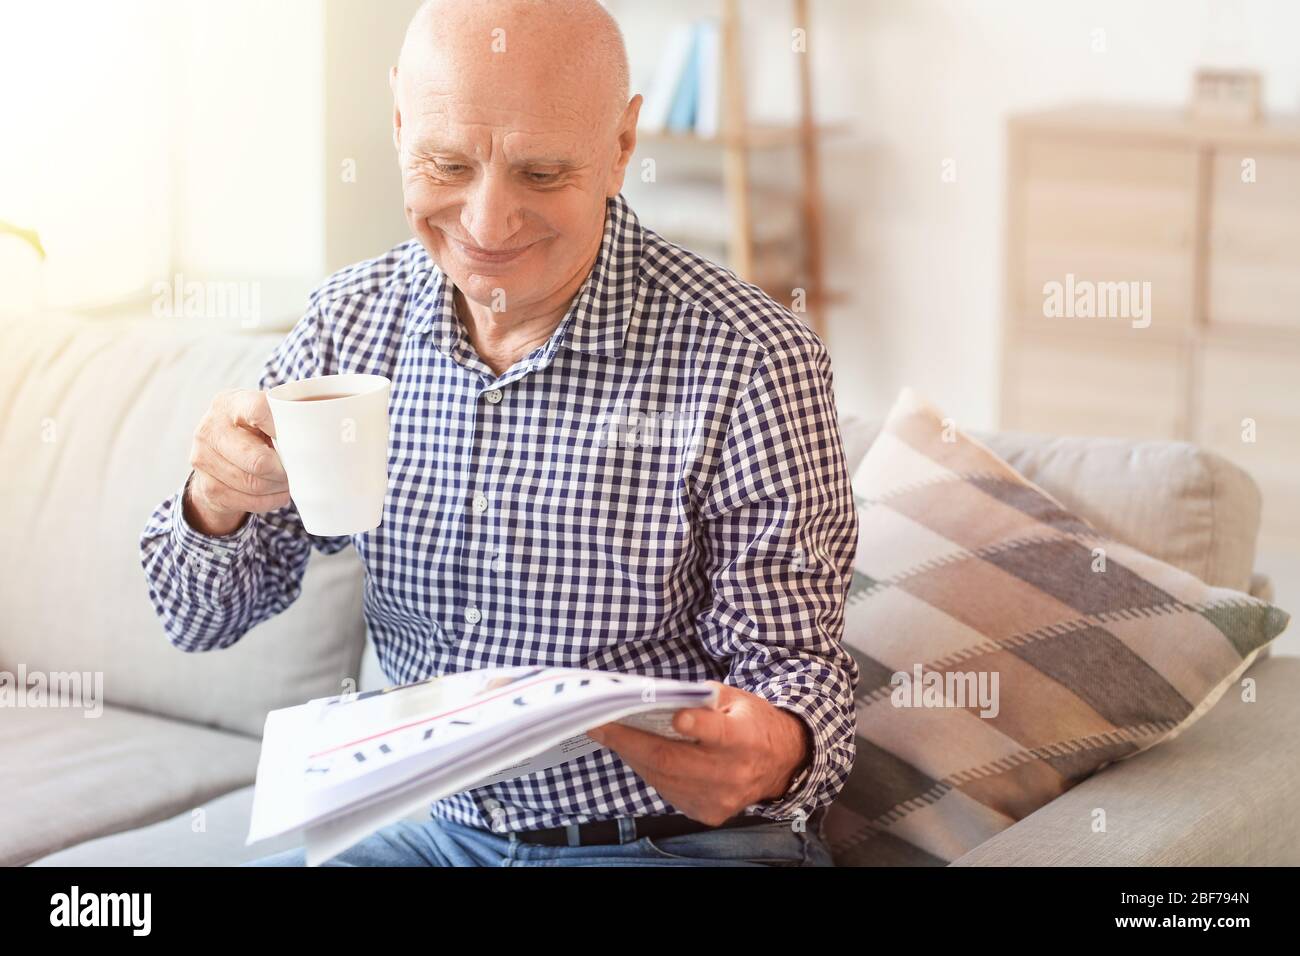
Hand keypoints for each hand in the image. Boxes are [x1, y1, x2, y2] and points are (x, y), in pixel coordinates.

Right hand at [183, 389, 289, 535]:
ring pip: (254, 484)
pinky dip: (271, 500)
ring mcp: (203, 459)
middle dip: (285, 470)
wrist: (217, 451)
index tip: (301, 438)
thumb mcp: (265, 413)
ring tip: (290, 480)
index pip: (259, 411)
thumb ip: (287, 417)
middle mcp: (210, 429)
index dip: (284, 429)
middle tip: (299, 470)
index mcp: (230, 403)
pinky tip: (278, 492)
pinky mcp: (207, 487)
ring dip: (280, 487)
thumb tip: (321, 437)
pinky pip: (248, 502)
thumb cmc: (254, 427)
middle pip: (258, 461)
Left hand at [585, 682, 810, 826]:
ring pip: (663, 778)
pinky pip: (668, 791)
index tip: (676, 717)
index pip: (720, 734)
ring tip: (611, 735)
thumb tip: (652, 696)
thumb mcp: (735, 698)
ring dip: (632, 755)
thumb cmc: (751, 722)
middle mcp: (733, 772)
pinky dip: (649, 771)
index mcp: (745, 737)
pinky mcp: (708, 813)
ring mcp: (719, 798)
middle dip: (630, 741)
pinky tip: (637, 753)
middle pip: (673, 760)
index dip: (698, 726)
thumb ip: (699, 697)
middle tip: (599, 724)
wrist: (780, 763)